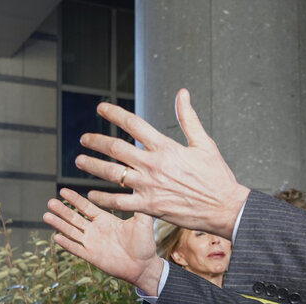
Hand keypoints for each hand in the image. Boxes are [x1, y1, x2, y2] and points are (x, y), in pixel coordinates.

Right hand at [43, 188, 162, 294]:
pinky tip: (56, 237)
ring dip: (59, 224)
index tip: (62, 190)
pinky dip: (67, 244)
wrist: (144, 266)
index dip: (75, 199)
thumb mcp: (143, 222)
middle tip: (50, 201)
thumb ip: (138, 206)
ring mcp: (92, 243)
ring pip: (72, 232)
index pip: (86, 207)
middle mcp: (96, 230)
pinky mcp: (92, 256)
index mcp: (106, 220)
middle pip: (75, 218)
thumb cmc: (145, 244)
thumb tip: (139, 187)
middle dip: (62, 210)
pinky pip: (76, 249)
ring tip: (46, 215)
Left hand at [74, 89, 249, 238]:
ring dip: (92, 165)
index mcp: (166, 147)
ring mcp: (149, 186)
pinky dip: (103, 198)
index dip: (114, 113)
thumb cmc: (217, 177)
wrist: (225, 208)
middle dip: (96, 141)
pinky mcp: (149, 207)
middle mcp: (153, 165)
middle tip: (84, 139)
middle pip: (115, 147)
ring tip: (81, 161)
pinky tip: (92, 194)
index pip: (133, 124)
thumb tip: (182, 93)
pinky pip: (119, 202)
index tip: (101, 108)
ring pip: (111, 173)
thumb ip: (188, 118)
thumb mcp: (205, 144)